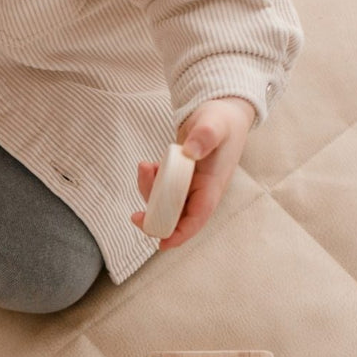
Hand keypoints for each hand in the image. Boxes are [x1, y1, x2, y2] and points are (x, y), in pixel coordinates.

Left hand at [132, 97, 255, 248]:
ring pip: (163, 203)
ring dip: (148, 193)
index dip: (181, 234)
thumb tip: (191, 151)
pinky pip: (159, 189)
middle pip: (175, 217)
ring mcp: (188, 187)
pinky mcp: (178, 179)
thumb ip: (206, 135)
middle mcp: (200, 191)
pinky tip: (148, 165)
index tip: (162, 244)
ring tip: (145, 166)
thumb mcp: (215, 123)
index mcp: (212, 186)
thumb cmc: (221, 120)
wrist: (220, 112)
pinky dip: (149, 182)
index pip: (197, 217)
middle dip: (154, 219)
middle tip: (135, 216)